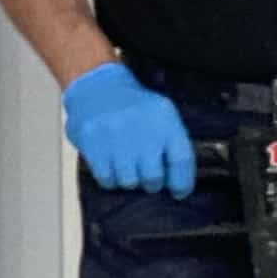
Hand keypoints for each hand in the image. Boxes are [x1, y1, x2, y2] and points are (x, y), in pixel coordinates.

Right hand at [62, 62, 195, 194]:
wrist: (96, 85)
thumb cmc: (133, 106)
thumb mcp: (161, 114)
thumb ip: (172, 145)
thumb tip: (179, 184)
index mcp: (165, 119)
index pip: (182, 161)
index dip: (182, 183)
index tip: (179, 192)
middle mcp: (142, 128)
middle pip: (154, 178)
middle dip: (151, 182)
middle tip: (145, 174)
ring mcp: (116, 137)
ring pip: (129, 182)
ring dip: (128, 179)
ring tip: (125, 163)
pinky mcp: (94, 144)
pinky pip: (107, 180)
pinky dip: (110, 178)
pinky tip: (110, 163)